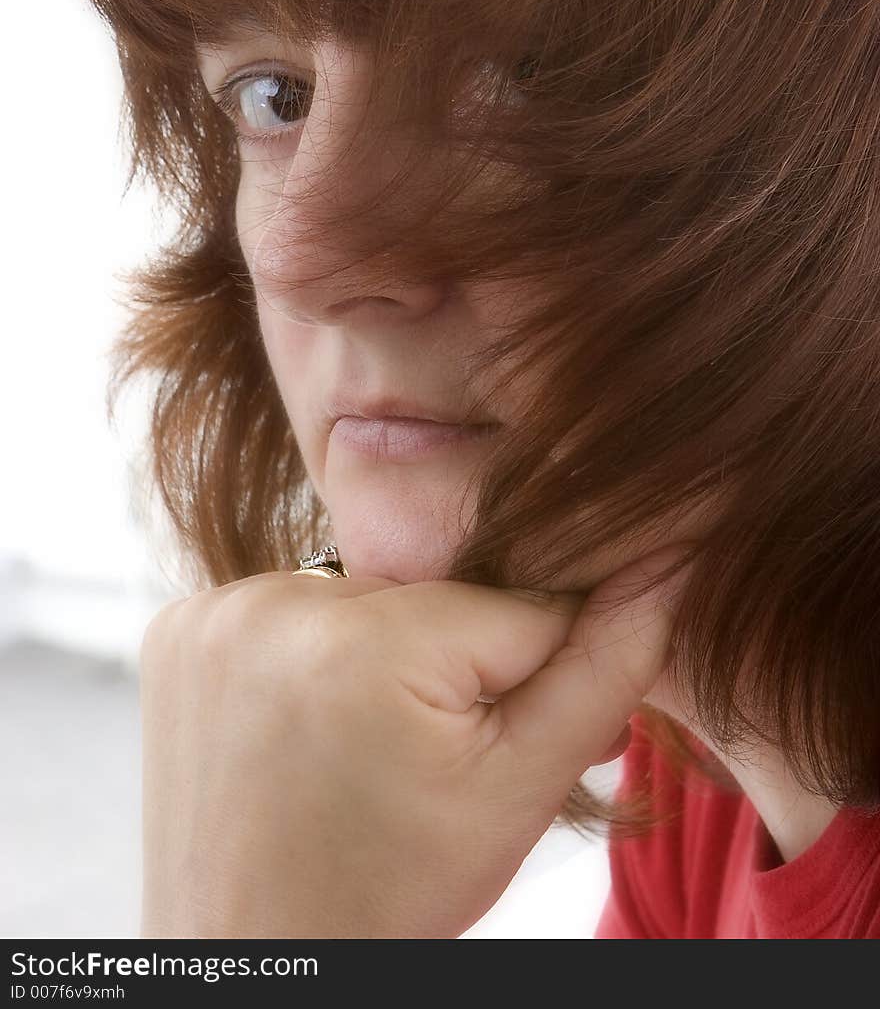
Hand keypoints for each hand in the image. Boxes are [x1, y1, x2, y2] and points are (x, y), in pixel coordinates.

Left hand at [139, 547, 682, 938]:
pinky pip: (292, 609)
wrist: (257, 964)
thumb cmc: (390, 894)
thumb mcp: (519, 795)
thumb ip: (604, 670)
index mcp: (367, 646)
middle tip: (425, 754)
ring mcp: (213, 613)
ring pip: (366, 595)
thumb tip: (667, 564)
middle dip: (452, 662)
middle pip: (434, 597)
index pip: (518, 606)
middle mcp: (272, 606)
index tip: (494, 743)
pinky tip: (307, 726)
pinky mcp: (179, 627)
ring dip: (382, 651)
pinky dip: (312, 652)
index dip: (530, 676)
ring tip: (363, 743)